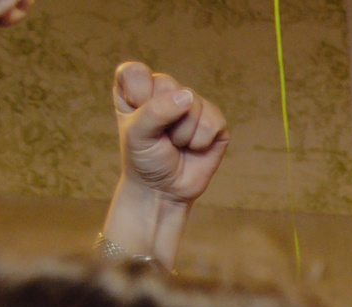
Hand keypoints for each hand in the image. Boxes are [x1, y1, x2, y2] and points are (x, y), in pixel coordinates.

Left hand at [113, 63, 227, 209]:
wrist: (164, 189)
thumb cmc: (145, 158)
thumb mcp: (137, 134)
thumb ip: (155, 111)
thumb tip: (187, 97)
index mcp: (136, 88)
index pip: (136, 71)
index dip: (137, 95)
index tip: (137, 117)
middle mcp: (164, 91)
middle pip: (168, 84)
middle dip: (163, 117)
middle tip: (160, 135)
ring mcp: (192, 104)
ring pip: (193, 103)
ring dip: (183, 133)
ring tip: (176, 144)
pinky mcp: (215, 121)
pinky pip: (213, 120)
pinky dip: (202, 141)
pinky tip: (194, 148)